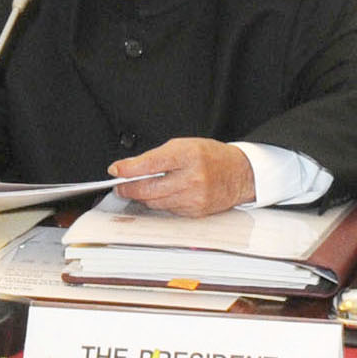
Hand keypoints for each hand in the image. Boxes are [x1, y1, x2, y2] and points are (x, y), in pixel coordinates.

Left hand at [110, 139, 253, 215]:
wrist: (241, 173)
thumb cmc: (210, 156)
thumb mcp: (183, 146)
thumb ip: (155, 157)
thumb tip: (128, 168)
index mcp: (187, 155)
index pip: (150, 164)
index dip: (128, 169)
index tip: (115, 171)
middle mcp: (192, 178)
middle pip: (148, 188)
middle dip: (129, 188)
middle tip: (119, 187)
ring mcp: (195, 197)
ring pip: (155, 202)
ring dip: (142, 197)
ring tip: (138, 190)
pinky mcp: (196, 212)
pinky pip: (167, 210)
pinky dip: (159, 203)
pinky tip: (159, 196)